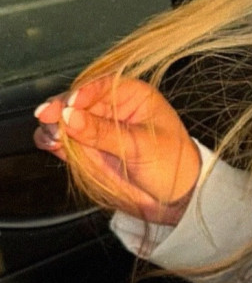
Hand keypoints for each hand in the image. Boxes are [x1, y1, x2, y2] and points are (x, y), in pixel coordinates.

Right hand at [33, 76, 200, 223]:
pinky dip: (52, 140)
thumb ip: (103, 133)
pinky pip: (63, 139)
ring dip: (52, 124)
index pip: (102, 86)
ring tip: (50, 135)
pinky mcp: (85, 147)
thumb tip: (69, 116)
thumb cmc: (171, 164)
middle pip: (76, 100)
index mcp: (132, 95)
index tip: (69, 103)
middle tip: (47, 118)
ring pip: (65, 119)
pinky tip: (50, 142)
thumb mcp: (140, 146)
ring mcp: (96, 127)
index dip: (82, 93)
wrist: (174, 196)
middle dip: (61, 109)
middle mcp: (111, 107)